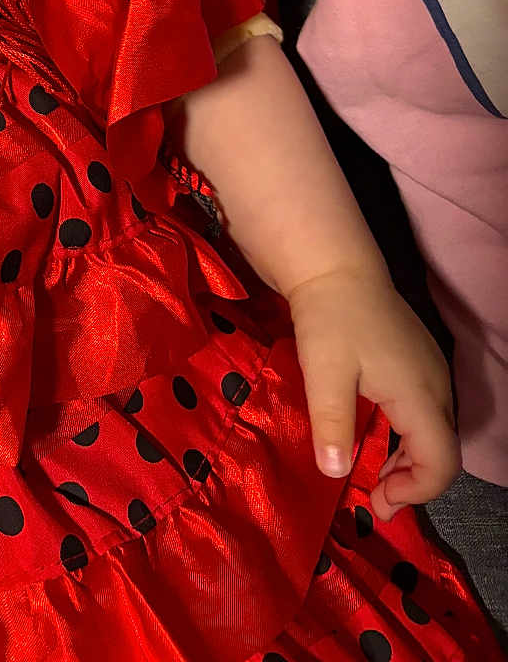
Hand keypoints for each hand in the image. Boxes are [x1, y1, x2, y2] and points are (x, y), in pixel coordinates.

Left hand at [287, 263, 460, 521]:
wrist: (334, 266)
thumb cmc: (330, 318)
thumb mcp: (324, 373)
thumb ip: (332, 424)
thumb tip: (335, 473)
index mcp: (420, 394)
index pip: (441, 462)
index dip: (416, 492)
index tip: (377, 500)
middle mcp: (436, 385)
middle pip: (442, 451)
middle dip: (414, 483)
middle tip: (376, 498)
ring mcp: (430, 370)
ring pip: (435, 431)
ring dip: (410, 460)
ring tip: (377, 476)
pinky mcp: (417, 360)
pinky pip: (425, 411)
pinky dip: (408, 436)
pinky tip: (379, 436)